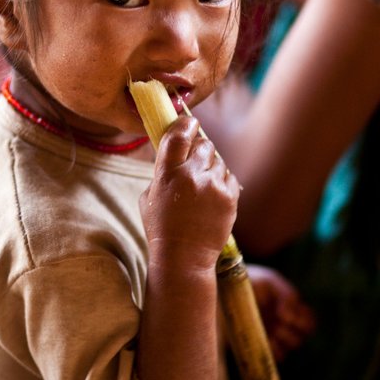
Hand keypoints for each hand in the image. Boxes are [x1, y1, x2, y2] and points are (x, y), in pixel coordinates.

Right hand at [140, 115, 238, 272]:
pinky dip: (221, 181)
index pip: (178, 134)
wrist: (184, 257)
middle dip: (199, 149)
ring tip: (202, 187)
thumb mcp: (149, 195)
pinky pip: (229, 176)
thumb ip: (163, 171)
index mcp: (167, 173)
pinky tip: (212, 195)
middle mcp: (191, 176)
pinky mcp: (230, 197)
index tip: (189, 122)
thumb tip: (177, 151)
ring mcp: (213, 186)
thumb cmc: (161, 227)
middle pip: (203, 144)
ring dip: (211, 167)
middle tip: (194, 162)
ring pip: (218, 159)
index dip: (185, 124)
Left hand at [247, 264, 314, 360]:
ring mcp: (273, 334)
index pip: (310, 319)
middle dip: (294, 329)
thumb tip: (288, 315)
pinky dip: (275, 349)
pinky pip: (279, 355)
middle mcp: (284, 322)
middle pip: (304, 334)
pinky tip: (266, 339)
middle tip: (278, 322)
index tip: (282, 312)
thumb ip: (286, 293)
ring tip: (272, 330)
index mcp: (289, 306)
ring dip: (285, 338)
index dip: (302, 318)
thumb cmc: (248, 283)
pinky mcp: (261, 344)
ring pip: (293, 344)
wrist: (222, 292)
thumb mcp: (269, 281)